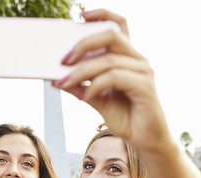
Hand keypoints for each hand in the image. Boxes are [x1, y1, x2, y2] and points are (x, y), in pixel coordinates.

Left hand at [52, 9, 169, 153]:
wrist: (144, 140)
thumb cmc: (123, 116)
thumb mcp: (94, 99)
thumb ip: (79, 86)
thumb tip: (56, 77)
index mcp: (127, 57)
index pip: (118, 25)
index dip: (102, 14)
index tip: (79, 16)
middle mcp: (137, 59)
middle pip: (111, 35)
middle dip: (83, 44)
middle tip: (63, 59)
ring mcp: (143, 71)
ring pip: (109, 59)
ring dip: (81, 71)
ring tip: (63, 83)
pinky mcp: (145, 86)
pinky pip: (115, 77)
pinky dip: (95, 85)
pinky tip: (83, 96)